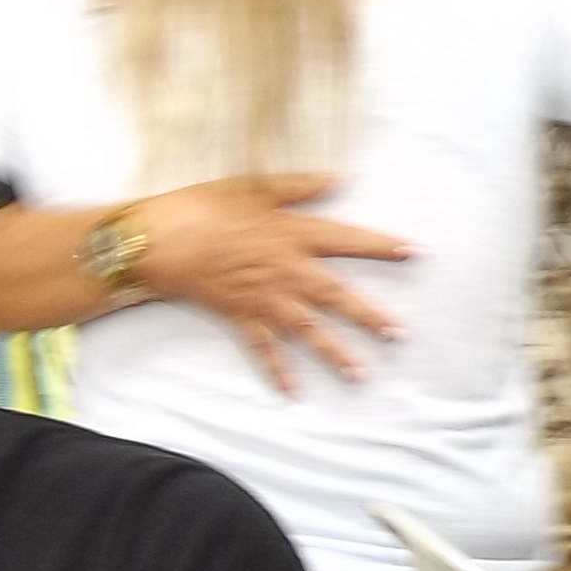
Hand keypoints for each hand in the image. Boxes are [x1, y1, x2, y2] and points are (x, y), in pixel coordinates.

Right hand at [133, 175, 412, 396]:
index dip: (380, 245)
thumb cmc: (201, 206)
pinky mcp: (238, 315)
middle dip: (369, 316)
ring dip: (334, 352)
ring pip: (307, 329)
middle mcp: (284, 270)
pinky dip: (278, 370)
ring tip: (360, 373)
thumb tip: (340, 178)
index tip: (414, 253)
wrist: (156, 240)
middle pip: (335, 296)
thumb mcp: (251, 185)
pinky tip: (293, 392)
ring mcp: (262, 297)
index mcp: (291, 233)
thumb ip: (298, 185)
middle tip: (398, 335)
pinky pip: (263, 348)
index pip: (346, 240)